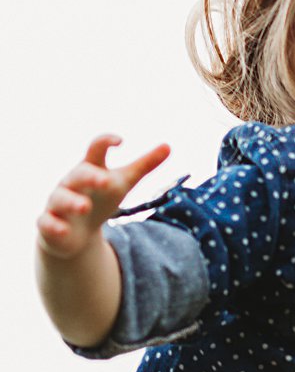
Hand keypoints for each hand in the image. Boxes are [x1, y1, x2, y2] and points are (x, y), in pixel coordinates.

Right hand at [36, 135, 170, 258]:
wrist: (75, 230)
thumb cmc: (100, 198)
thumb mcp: (123, 182)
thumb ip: (144, 165)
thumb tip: (169, 145)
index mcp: (90, 170)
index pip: (95, 150)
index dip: (104, 143)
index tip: (120, 140)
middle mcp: (72, 184)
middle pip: (78, 175)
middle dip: (90, 177)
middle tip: (105, 181)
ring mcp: (58, 203)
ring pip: (60, 199)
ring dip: (72, 202)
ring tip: (85, 207)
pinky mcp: (50, 224)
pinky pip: (47, 223)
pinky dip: (54, 226)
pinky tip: (63, 230)